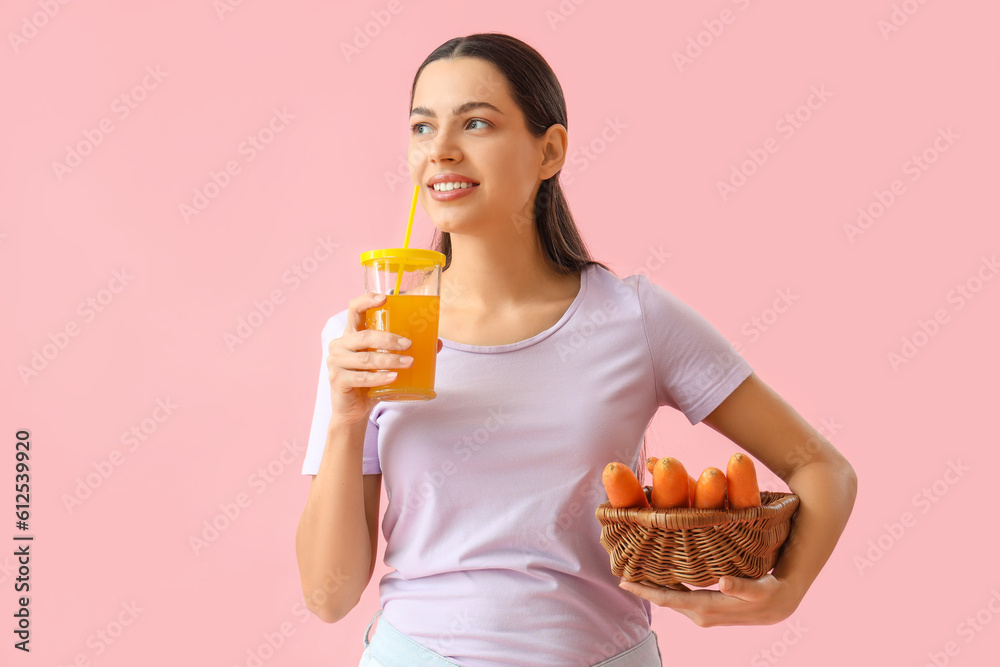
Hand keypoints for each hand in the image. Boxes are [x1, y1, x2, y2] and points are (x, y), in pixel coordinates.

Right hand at [326, 292, 442, 424]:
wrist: (353, 410)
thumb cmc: (370, 381)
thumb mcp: (386, 363)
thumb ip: (405, 351)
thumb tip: (437, 343)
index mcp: (351, 334)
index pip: (354, 309)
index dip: (367, 300)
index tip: (385, 298)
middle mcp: (340, 345)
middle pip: (364, 335)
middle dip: (389, 339)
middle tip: (409, 345)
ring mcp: (335, 362)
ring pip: (366, 358)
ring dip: (389, 360)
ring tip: (408, 363)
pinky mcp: (337, 380)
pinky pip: (361, 378)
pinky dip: (379, 378)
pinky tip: (393, 377)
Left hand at [617, 574, 800, 626]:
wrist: (779, 605)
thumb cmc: (768, 593)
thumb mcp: (759, 589)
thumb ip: (740, 587)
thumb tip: (723, 582)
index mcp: (706, 608)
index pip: (668, 599)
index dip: (645, 591)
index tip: (624, 581)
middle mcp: (700, 614)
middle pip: (664, 600)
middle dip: (643, 589)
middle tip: (622, 573)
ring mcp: (702, 613)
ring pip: (671, 600)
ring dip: (653, 589)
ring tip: (635, 574)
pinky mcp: (705, 609)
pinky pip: (680, 598)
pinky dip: (667, 589)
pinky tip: (660, 578)